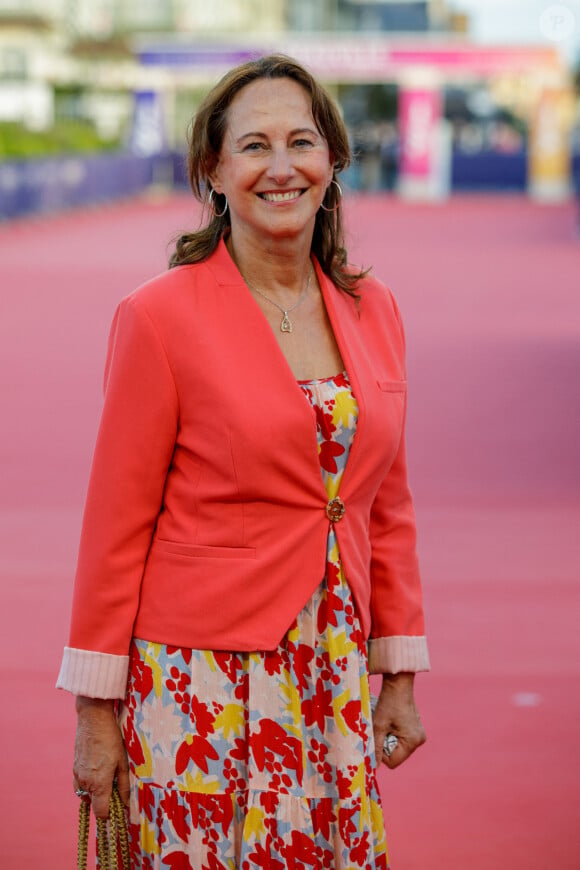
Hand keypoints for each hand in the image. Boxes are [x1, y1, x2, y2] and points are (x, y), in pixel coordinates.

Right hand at [73, 696, 129, 818]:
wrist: (93, 719)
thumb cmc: (111, 739)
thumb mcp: (122, 761)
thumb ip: (124, 784)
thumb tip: (126, 803)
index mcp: (99, 783)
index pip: (101, 812)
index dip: (109, 815)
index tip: (117, 809)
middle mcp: (85, 783)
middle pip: (93, 804)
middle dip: (103, 801)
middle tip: (115, 788)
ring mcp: (77, 776)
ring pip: (85, 795)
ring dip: (95, 793)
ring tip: (106, 778)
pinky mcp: (73, 768)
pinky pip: (79, 785)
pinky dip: (87, 785)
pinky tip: (96, 772)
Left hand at [372, 673, 425, 768]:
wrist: (398, 684)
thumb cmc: (388, 703)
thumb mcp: (378, 726)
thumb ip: (376, 747)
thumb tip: (373, 766)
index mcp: (412, 741)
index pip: (393, 762)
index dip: (381, 754)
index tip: (377, 738)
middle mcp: (419, 740)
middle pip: (396, 755)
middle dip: (385, 746)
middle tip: (381, 729)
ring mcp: (418, 735)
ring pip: (398, 747)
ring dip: (388, 739)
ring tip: (386, 724)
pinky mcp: (416, 729)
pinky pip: (401, 740)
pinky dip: (393, 734)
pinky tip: (391, 722)